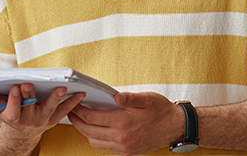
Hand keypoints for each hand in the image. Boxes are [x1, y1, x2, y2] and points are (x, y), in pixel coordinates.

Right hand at [0, 83, 85, 139]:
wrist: (19, 132)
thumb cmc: (6, 113)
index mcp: (12, 117)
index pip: (12, 109)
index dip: (14, 99)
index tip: (15, 88)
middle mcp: (28, 120)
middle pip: (30, 107)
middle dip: (30, 95)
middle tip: (31, 83)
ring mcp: (42, 120)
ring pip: (50, 109)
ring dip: (56, 98)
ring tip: (63, 88)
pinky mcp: (53, 119)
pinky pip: (64, 111)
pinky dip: (73, 103)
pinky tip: (81, 93)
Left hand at [68, 91, 182, 154]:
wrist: (175, 127)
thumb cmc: (160, 110)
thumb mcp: (146, 98)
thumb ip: (130, 98)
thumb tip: (116, 96)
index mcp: (123, 123)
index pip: (91, 118)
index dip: (79, 110)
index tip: (73, 102)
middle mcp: (121, 138)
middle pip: (88, 131)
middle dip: (76, 121)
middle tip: (71, 111)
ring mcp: (124, 148)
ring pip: (95, 141)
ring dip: (86, 131)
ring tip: (82, 119)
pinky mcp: (127, 153)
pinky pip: (105, 147)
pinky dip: (97, 137)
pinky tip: (98, 128)